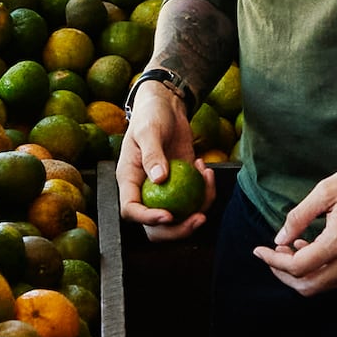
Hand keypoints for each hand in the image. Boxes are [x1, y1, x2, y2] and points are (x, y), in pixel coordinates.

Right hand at [115, 78, 204, 235]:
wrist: (166, 107)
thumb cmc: (151, 115)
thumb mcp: (148, 130)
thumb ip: (152, 154)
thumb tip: (159, 179)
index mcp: (129, 181)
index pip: (131, 210)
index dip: (148, 219)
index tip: (169, 215)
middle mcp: (145, 191)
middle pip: (156, 227)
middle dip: (179, 230)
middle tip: (199, 218)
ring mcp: (165, 191)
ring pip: (179, 218)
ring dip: (199, 208)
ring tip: (207, 177)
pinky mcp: (182, 186)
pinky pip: (194, 201)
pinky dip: (205, 191)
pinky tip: (206, 170)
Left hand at [255, 143, 336, 293]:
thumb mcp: (326, 189)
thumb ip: (299, 216)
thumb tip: (279, 239)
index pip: (298, 267)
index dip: (273, 261)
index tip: (259, 250)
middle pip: (309, 286)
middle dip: (284, 274)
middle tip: (272, 253)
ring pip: (324, 285)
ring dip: (302, 273)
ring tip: (289, 248)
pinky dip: (319, 269)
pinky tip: (310, 246)